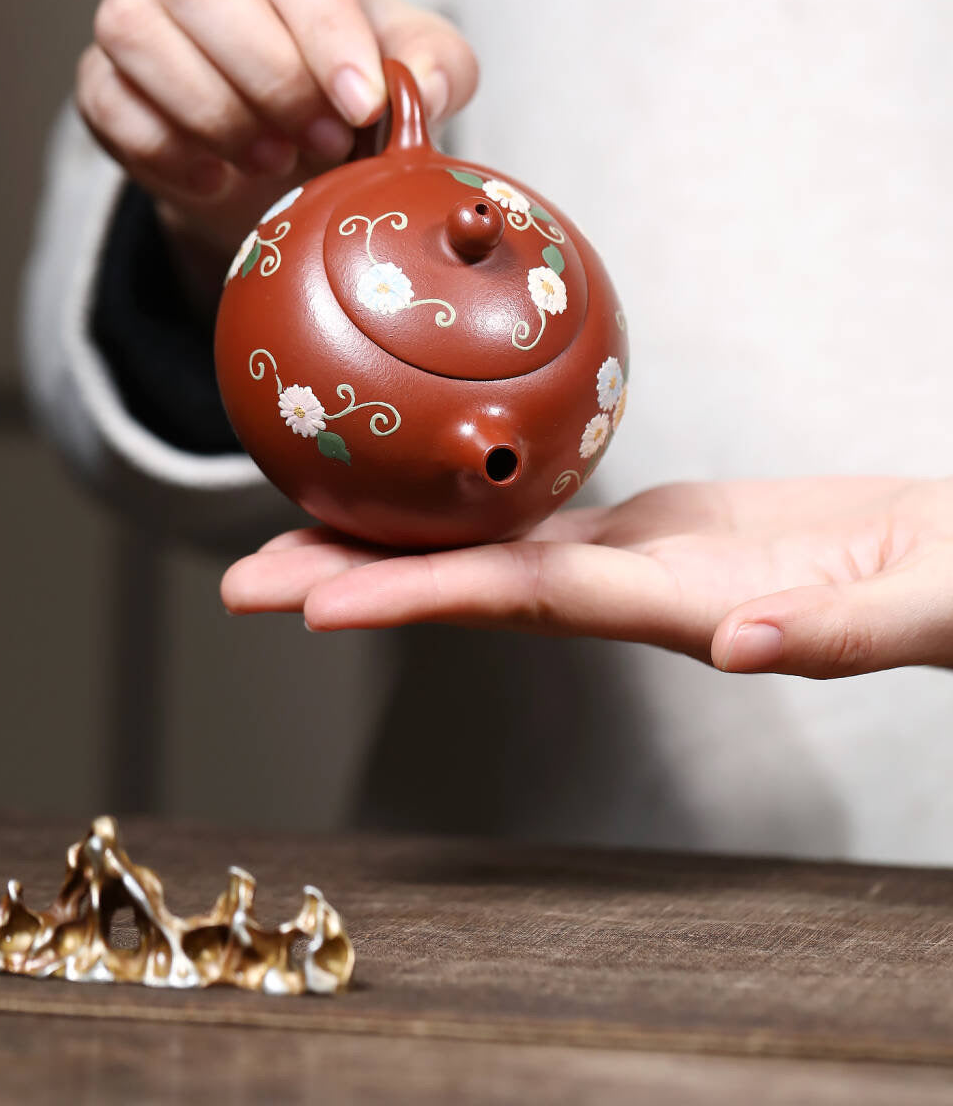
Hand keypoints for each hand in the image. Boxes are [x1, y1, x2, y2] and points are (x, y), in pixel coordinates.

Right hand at [76, 0, 477, 302]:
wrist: (289, 139)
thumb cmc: (350, 71)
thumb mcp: (415, 60)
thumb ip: (438, 65)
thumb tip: (426, 90)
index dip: (322, 25)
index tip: (361, 102)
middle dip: (270, 75)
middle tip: (325, 139)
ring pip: (138, 33)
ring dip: (215, 111)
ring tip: (275, 158)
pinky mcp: (99, 70)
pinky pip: (109, 101)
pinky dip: (168, 150)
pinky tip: (220, 176)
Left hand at [221, 477, 952, 677]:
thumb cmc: (947, 587)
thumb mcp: (915, 606)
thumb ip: (829, 630)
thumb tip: (735, 644)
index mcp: (682, 606)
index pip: (527, 603)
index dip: (420, 600)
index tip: (318, 605)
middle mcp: (638, 590)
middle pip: (477, 585)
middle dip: (362, 581)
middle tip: (245, 578)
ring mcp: (643, 557)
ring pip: (497, 549)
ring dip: (397, 542)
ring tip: (299, 526)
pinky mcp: (663, 521)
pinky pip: (545, 510)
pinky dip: (473, 498)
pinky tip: (424, 483)